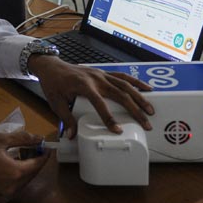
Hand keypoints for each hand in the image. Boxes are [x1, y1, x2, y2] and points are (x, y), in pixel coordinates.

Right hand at [0, 131, 48, 198]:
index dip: (44, 154)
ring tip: (20, 152)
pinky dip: (15, 175)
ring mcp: (5, 195)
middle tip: (33, 146)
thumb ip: (22, 139)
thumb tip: (38, 138)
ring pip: (23, 181)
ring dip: (25, 168)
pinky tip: (9, 162)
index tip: (47, 145)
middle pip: (32, 174)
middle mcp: (13, 188)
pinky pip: (13, 185)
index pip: (38, 164)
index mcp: (16, 173)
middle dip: (35, 160)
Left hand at [28, 56, 153, 138]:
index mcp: (84, 86)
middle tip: (146, 123)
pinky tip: (147, 88)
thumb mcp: (56, 102)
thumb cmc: (53, 84)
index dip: (109, 118)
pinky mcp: (103, 73)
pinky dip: (136, 82)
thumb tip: (72, 136)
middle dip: (135, 110)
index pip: (100, 104)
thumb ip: (66, 119)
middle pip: (120, 94)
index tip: (117, 130)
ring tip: (151, 110)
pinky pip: (123, 77)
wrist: (51, 66)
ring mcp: (101, 74)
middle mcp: (96, 79)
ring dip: (139, 97)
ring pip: (125, 85)